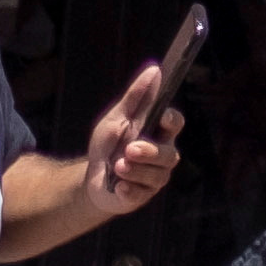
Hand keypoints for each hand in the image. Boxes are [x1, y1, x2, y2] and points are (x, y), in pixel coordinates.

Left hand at [87, 57, 185, 211]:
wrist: (91, 179)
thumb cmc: (108, 145)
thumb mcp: (116, 118)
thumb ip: (135, 97)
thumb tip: (154, 69)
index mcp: (159, 134)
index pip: (175, 124)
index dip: (173, 120)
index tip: (164, 117)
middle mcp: (163, 156)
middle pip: (169, 154)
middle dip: (150, 151)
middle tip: (130, 149)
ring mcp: (155, 178)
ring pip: (156, 175)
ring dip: (135, 170)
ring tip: (117, 166)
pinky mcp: (141, 196)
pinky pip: (140, 194)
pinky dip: (129, 189)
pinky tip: (119, 186)